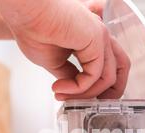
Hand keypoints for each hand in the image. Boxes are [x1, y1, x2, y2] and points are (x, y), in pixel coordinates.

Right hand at [0, 0, 129, 100]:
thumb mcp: (55, 62)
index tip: (75, 99)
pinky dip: (79, 88)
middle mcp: (99, 37)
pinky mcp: (97, 39)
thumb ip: (70, 76)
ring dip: (86, 94)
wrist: (24, 14)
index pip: (106, 67)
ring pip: (108, 77)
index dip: (95, 88)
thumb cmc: (33, 30)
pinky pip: (96, 75)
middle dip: (109, 93)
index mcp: (91, 39)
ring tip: (62, 96)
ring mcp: (101, 37)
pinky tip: (60, 88)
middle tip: (91, 107)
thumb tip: (76, 91)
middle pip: (120, 69)